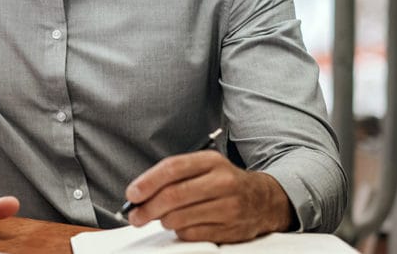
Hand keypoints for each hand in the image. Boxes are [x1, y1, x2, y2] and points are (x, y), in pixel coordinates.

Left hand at [124, 150, 293, 242]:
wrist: (264, 200)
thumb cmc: (225, 182)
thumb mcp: (203, 167)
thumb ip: (173, 176)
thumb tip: (139, 193)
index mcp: (211, 161)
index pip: (172, 168)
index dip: (147, 182)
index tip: (132, 194)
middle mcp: (223, 182)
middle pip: (174, 196)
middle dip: (148, 208)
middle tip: (136, 215)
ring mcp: (229, 207)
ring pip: (181, 218)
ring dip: (163, 221)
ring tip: (161, 218)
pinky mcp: (232, 229)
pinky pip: (193, 234)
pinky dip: (180, 232)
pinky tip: (182, 226)